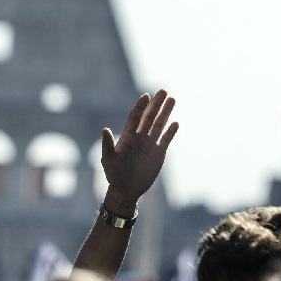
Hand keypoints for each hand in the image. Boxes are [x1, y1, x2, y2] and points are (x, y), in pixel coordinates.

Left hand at [100, 90, 178, 213]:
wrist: (126, 189)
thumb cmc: (114, 174)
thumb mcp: (108, 159)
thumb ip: (108, 144)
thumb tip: (105, 129)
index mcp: (128, 136)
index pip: (135, 117)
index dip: (140, 106)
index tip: (146, 96)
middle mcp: (140, 137)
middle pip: (149, 117)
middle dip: (156, 104)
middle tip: (163, 90)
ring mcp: (150, 144)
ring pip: (159, 125)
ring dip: (166, 113)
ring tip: (172, 99)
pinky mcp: (158, 153)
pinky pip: (165, 140)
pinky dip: (170, 132)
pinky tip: (176, 123)